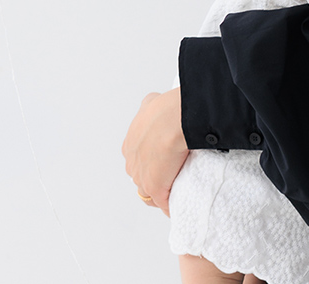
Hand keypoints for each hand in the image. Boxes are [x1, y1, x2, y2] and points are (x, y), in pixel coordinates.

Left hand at [121, 88, 187, 215]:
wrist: (172, 122)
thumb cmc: (165, 111)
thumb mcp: (150, 103)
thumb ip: (149, 107)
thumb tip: (153, 103)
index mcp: (129, 145)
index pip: (136, 160)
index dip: (149, 161)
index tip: (162, 159)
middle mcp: (132, 163)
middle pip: (141, 177)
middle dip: (153, 177)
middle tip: (170, 173)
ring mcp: (142, 178)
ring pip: (149, 193)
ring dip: (161, 193)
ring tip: (176, 190)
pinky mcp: (155, 190)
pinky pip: (163, 204)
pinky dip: (170, 206)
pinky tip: (179, 204)